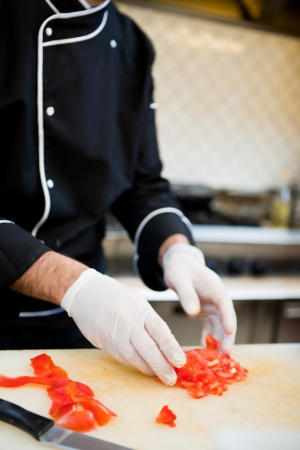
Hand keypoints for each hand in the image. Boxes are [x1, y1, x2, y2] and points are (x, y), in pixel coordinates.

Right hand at [61, 269, 185, 384]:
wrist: (85, 292)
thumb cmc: (116, 296)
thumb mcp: (137, 303)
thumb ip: (151, 322)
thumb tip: (167, 344)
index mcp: (140, 309)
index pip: (159, 331)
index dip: (171, 348)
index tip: (180, 361)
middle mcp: (127, 322)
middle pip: (148, 349)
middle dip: (161, 366)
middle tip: (171, 378)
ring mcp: (114, 333)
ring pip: (134, 357)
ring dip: (148, 369)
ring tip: (160, 375)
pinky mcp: (104, 343)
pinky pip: (122, 358)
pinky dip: (135, 364)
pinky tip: (143, 368)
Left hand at [162, 244, 236, 353]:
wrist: (179, 266)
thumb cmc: (180, 268)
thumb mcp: (179, 278)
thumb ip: (186, 293)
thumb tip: (193, 313)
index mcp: (214, 286)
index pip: (225, 302)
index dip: (228, 317)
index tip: (229, 331)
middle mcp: (217, 298)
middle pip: (226, 318)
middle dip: (227, 336)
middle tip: (226, 353)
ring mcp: (212, 306)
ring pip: (219, 326)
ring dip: (220, 341)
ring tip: (218, 358)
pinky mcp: (205, 312)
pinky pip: (210, 327)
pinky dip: (209, 338)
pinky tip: (205, 351)